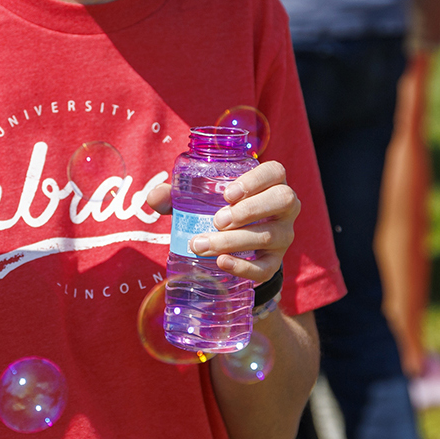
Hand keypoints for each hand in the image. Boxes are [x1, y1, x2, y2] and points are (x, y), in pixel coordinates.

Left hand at [143, 161, 301, 284]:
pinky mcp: (275, 262)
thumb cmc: (218, 210)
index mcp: (270, 182)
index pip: (275, 171)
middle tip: (216, 220)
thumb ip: (176, 194)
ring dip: (235, 241)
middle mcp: (285, 207)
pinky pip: (267, 267)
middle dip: (249, 210)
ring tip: (203, 245)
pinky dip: (244, 267)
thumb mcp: (200, 198)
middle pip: (283, 200)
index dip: (256, 180)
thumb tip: (155, 198)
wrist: (234, 246)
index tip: (227, 193)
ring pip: (271, 235)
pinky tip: (221, 263)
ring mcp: (284, 235)